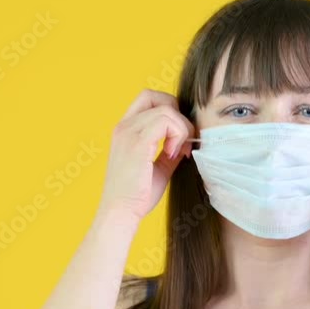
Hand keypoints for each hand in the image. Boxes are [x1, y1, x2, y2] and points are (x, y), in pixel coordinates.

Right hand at [97, 89, 194, 221]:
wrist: (121, 212)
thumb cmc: (137, 195)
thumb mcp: (159, 167)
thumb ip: (170, 150)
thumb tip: (187, 140)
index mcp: (126, 129)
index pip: (148, 98)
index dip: (169, 110)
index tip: (177, 137)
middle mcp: (124, 126)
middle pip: (156, 96)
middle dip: (177, 113)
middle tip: (182, 140)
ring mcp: (128, 132)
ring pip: (166, 110)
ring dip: (180, 129)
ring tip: (177, 152)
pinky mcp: (137, 143)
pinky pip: (165, 122)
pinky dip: (177, 135)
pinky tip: (173, 153)